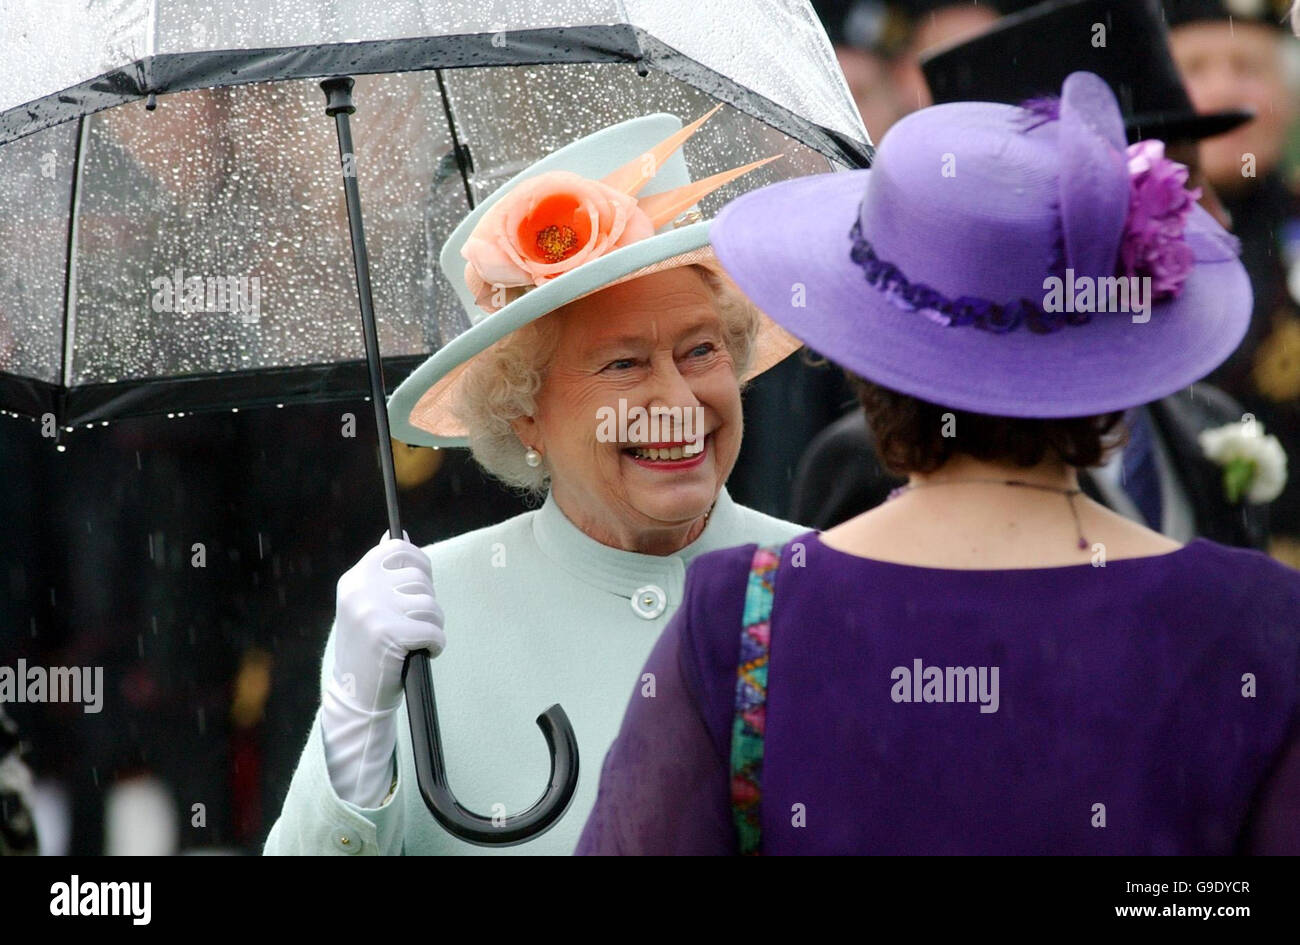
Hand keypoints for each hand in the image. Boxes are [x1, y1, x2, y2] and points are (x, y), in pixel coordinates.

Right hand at [330, 531, 444, 713]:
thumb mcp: (366, 605)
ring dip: (434, 624)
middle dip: (428, 602)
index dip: (418, 561)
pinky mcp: (390, 634)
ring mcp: (373, 611)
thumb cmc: (368, 649)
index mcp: (354, 580)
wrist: (354, 696)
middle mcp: (360, 591)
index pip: (395, 549)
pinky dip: (437, 644)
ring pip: (430, 604)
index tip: (423, 579)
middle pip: (419, 579)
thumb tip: (398, 534)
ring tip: (421, 640)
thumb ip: (382, 572)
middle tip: (419, 623)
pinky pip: (434, 630)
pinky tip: (426, 652)